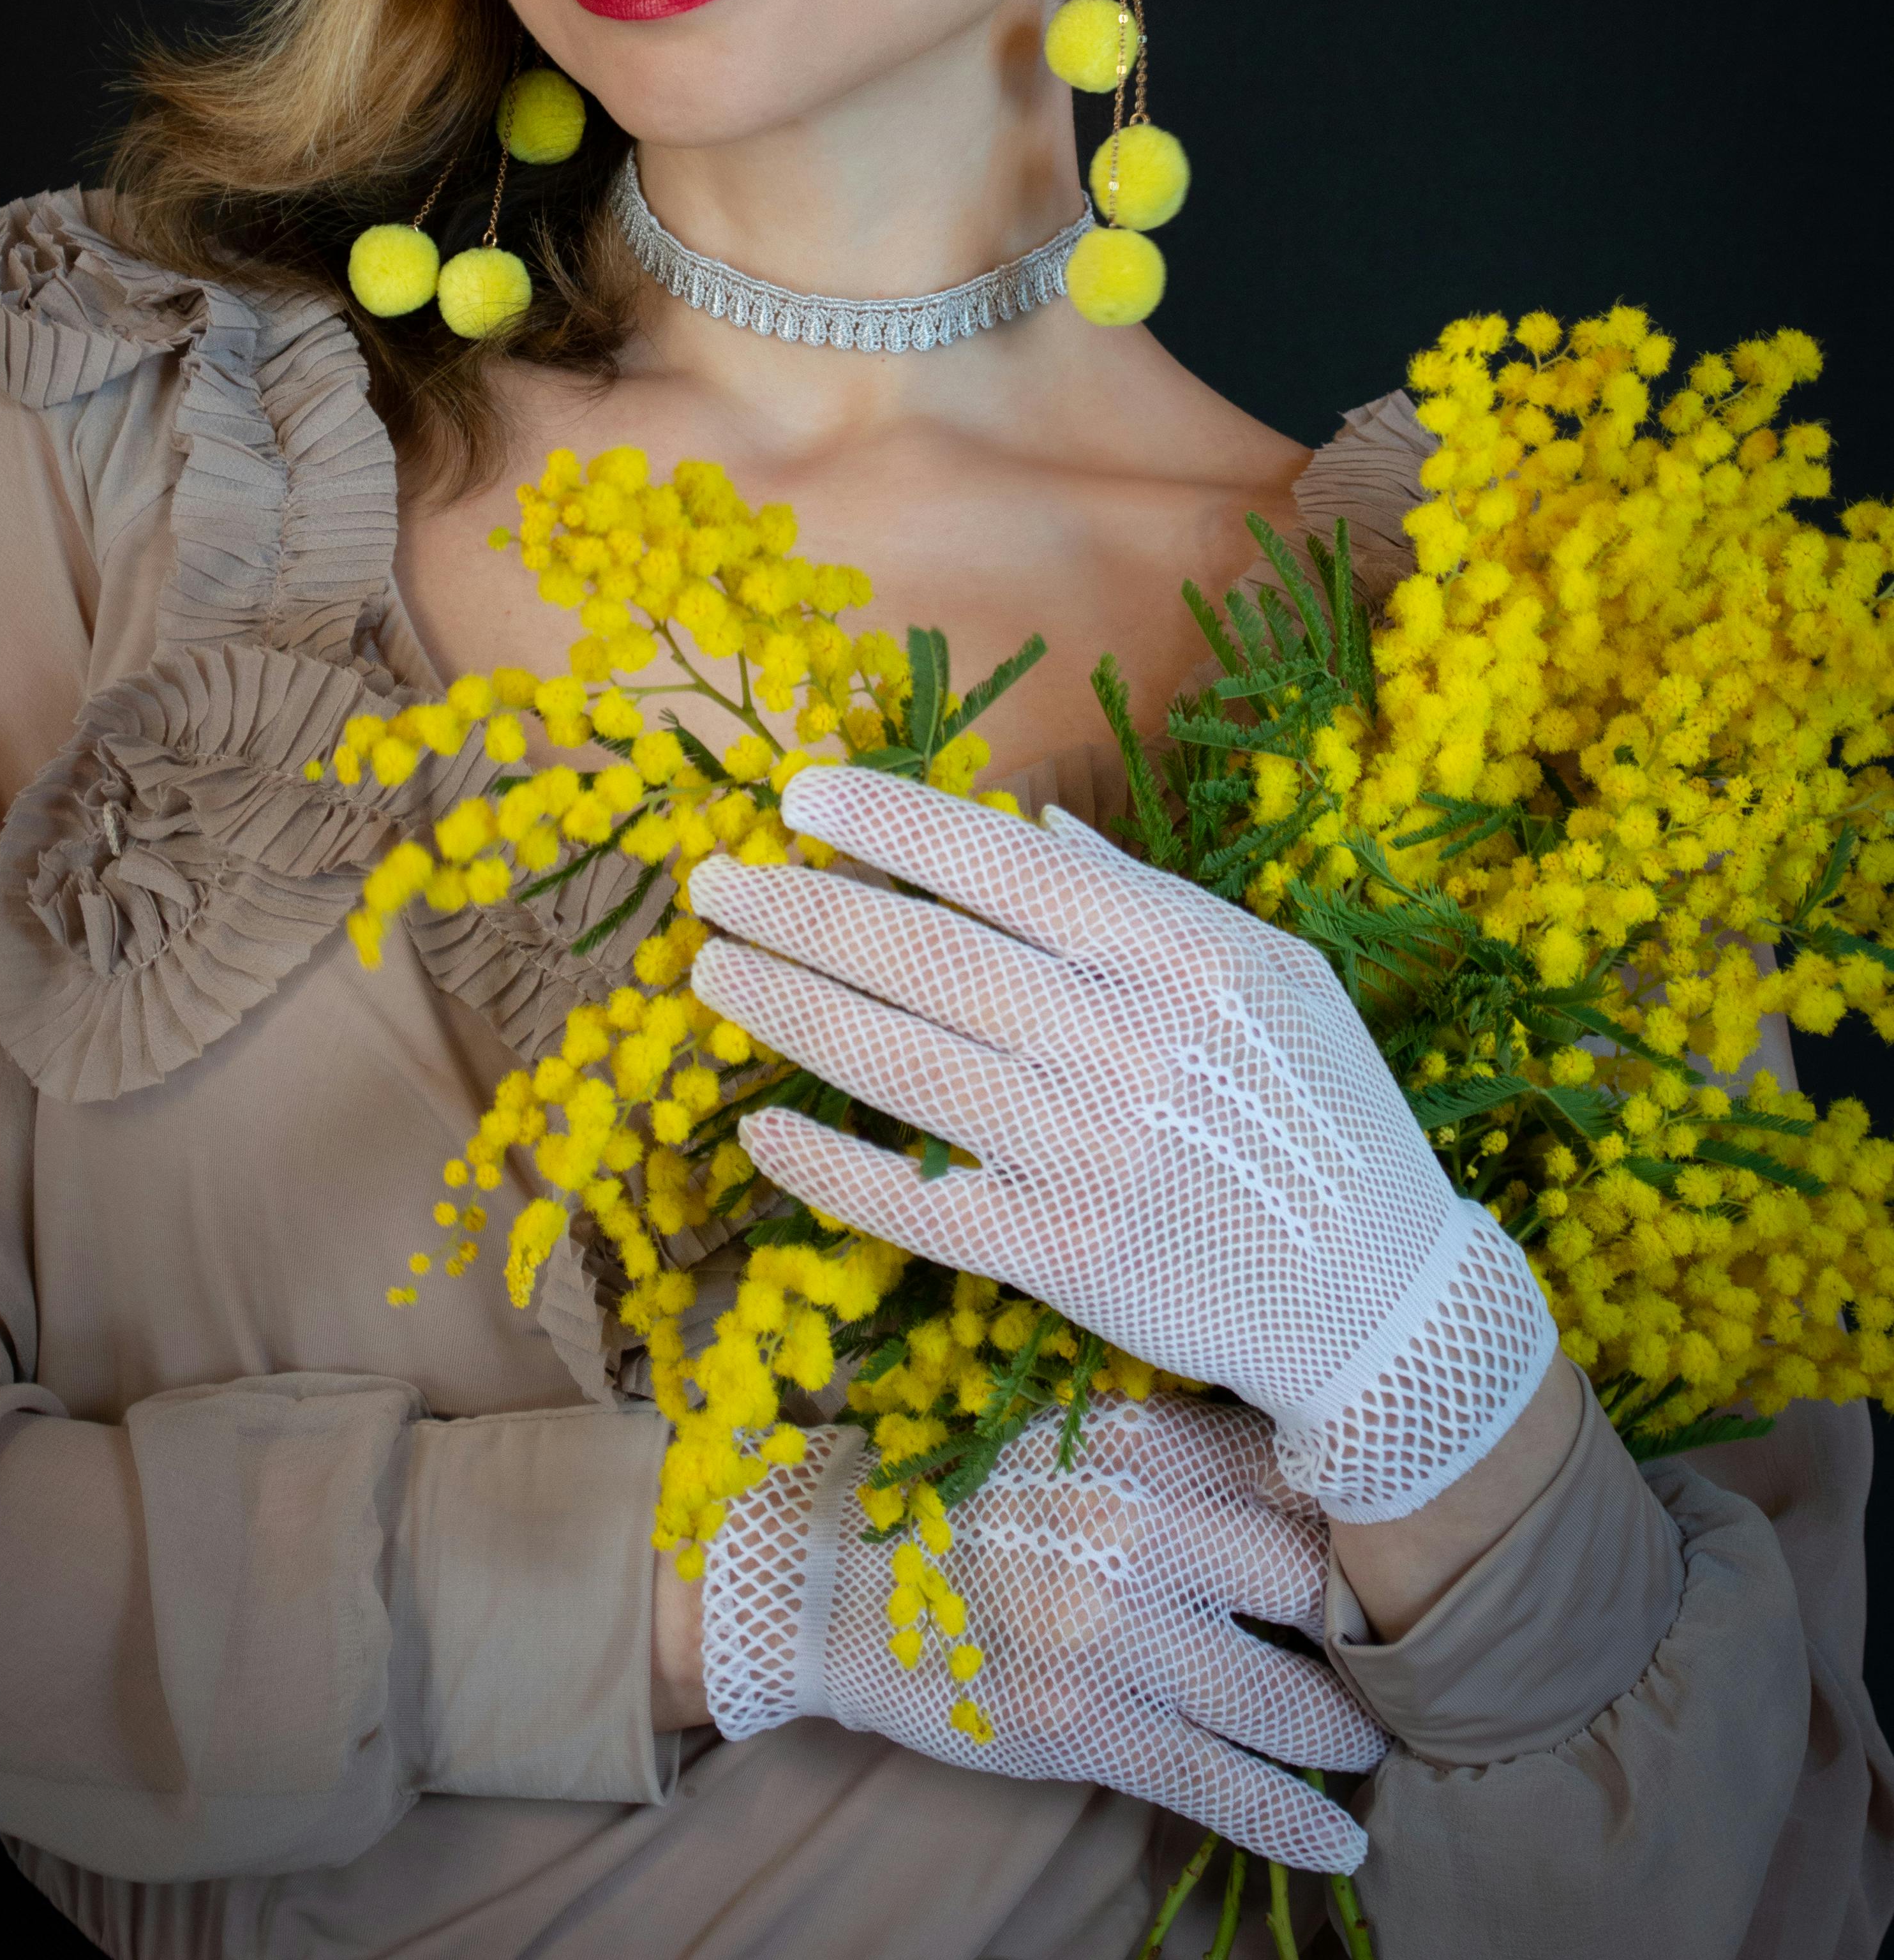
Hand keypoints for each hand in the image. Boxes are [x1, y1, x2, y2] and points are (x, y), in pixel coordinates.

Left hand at [691, 768, 1558, 1522]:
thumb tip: (1027, 824)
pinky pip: (909, 1201)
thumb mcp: (1270, 969)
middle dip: (796, 906)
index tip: (795, 793)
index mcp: (1175, 954)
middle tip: (713, 880)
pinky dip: (825, 1164)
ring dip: (785, 1008)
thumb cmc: (1327, 1110)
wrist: (1379, 1298)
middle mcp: (1117, 1041)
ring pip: (893, 1061)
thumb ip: (1142, 894)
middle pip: (917, 953)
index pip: (995, 861)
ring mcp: (1078, 1150)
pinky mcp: (1052, 1252)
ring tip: (712, 968)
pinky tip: (760, 1126)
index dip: (885, 818)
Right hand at [700, 1393, 1380, 1871]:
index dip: (1367, 1522)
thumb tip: (1317, 1475)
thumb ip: (1186, 1452)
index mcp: (1146, 1445)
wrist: (842, 1573)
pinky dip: (1295, 1822)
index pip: (1303, 1480)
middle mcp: (1144, 1532)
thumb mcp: (1078, 1437)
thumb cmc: (976, 1496)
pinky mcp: (1089, 1729)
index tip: (1404, 1551)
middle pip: (1318, 1589)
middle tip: (1402, 1654)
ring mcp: (1119, 1638)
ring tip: (1373, 1740)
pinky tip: (1344, 1844)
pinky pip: (1223, 1787)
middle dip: (1368, 1632)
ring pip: (1289, 1702)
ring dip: (1347, 1732)